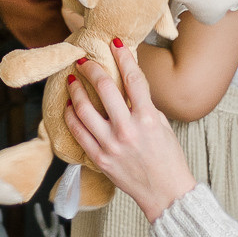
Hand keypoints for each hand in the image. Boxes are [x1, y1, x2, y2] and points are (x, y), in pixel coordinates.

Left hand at [64, 44, 195, 221]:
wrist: (167, 193)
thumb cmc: (168, 159)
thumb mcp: (163, 126)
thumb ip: (144, 106)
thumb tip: (127, 87)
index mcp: (148, 118)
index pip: (133, 78)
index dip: (123, 57)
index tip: (115, 43)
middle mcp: (128, 130)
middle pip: (104, 88)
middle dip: (92, 69)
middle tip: (84, 60)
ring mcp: (111, 145)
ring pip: (84, 110)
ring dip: (75, 91)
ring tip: (71, 80)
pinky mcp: (100, 159)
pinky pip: (78, 133)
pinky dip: (71, 116)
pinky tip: (69, 107)